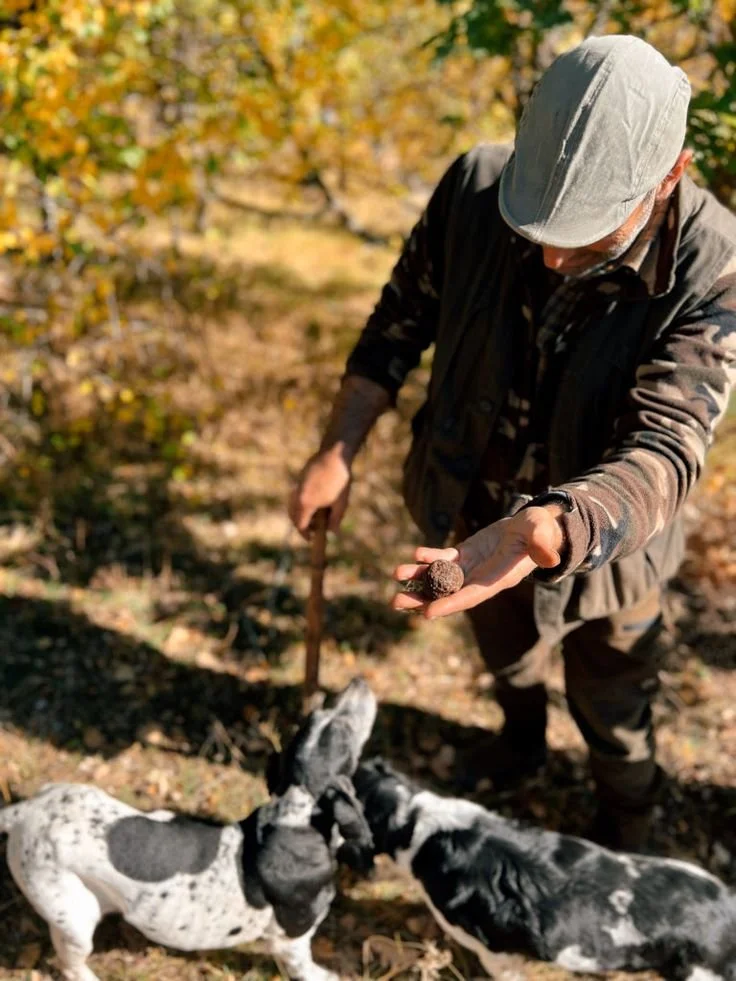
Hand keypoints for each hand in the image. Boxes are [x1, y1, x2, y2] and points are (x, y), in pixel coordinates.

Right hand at [288, 447, 351, 537]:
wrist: (335, 454)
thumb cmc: (340, 480)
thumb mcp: (341, 503)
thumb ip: (335, 520)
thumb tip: (332, 532)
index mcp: (306, 504)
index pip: (300, 525)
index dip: (305, 534)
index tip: (311, 539)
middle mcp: (297, 496)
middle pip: (293, 516)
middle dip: (302, 524)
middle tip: (314, 528)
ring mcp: (297, 486)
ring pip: (293, 505)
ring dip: (302, 513)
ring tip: (317, 514)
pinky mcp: (300, 478)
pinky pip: (297, 495)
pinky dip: (302, 502)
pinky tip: (316, 500)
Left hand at [392, 506, 563, 617]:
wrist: (534, 525)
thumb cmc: (540, 530)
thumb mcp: (541, 534)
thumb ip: (542, 546)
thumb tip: (551, 558)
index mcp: (498, 579)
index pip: (471, 596)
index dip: (450, 604)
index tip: (427, 613)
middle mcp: (481, 577)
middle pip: (447, 594)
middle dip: (422, 599)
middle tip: (396, 602)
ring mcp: (472, 567)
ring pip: (440, 578)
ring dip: (418, 579)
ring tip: (397, 575)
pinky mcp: (466, 554)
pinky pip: (444, 558)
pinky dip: (429, 557)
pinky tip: (416, 554)